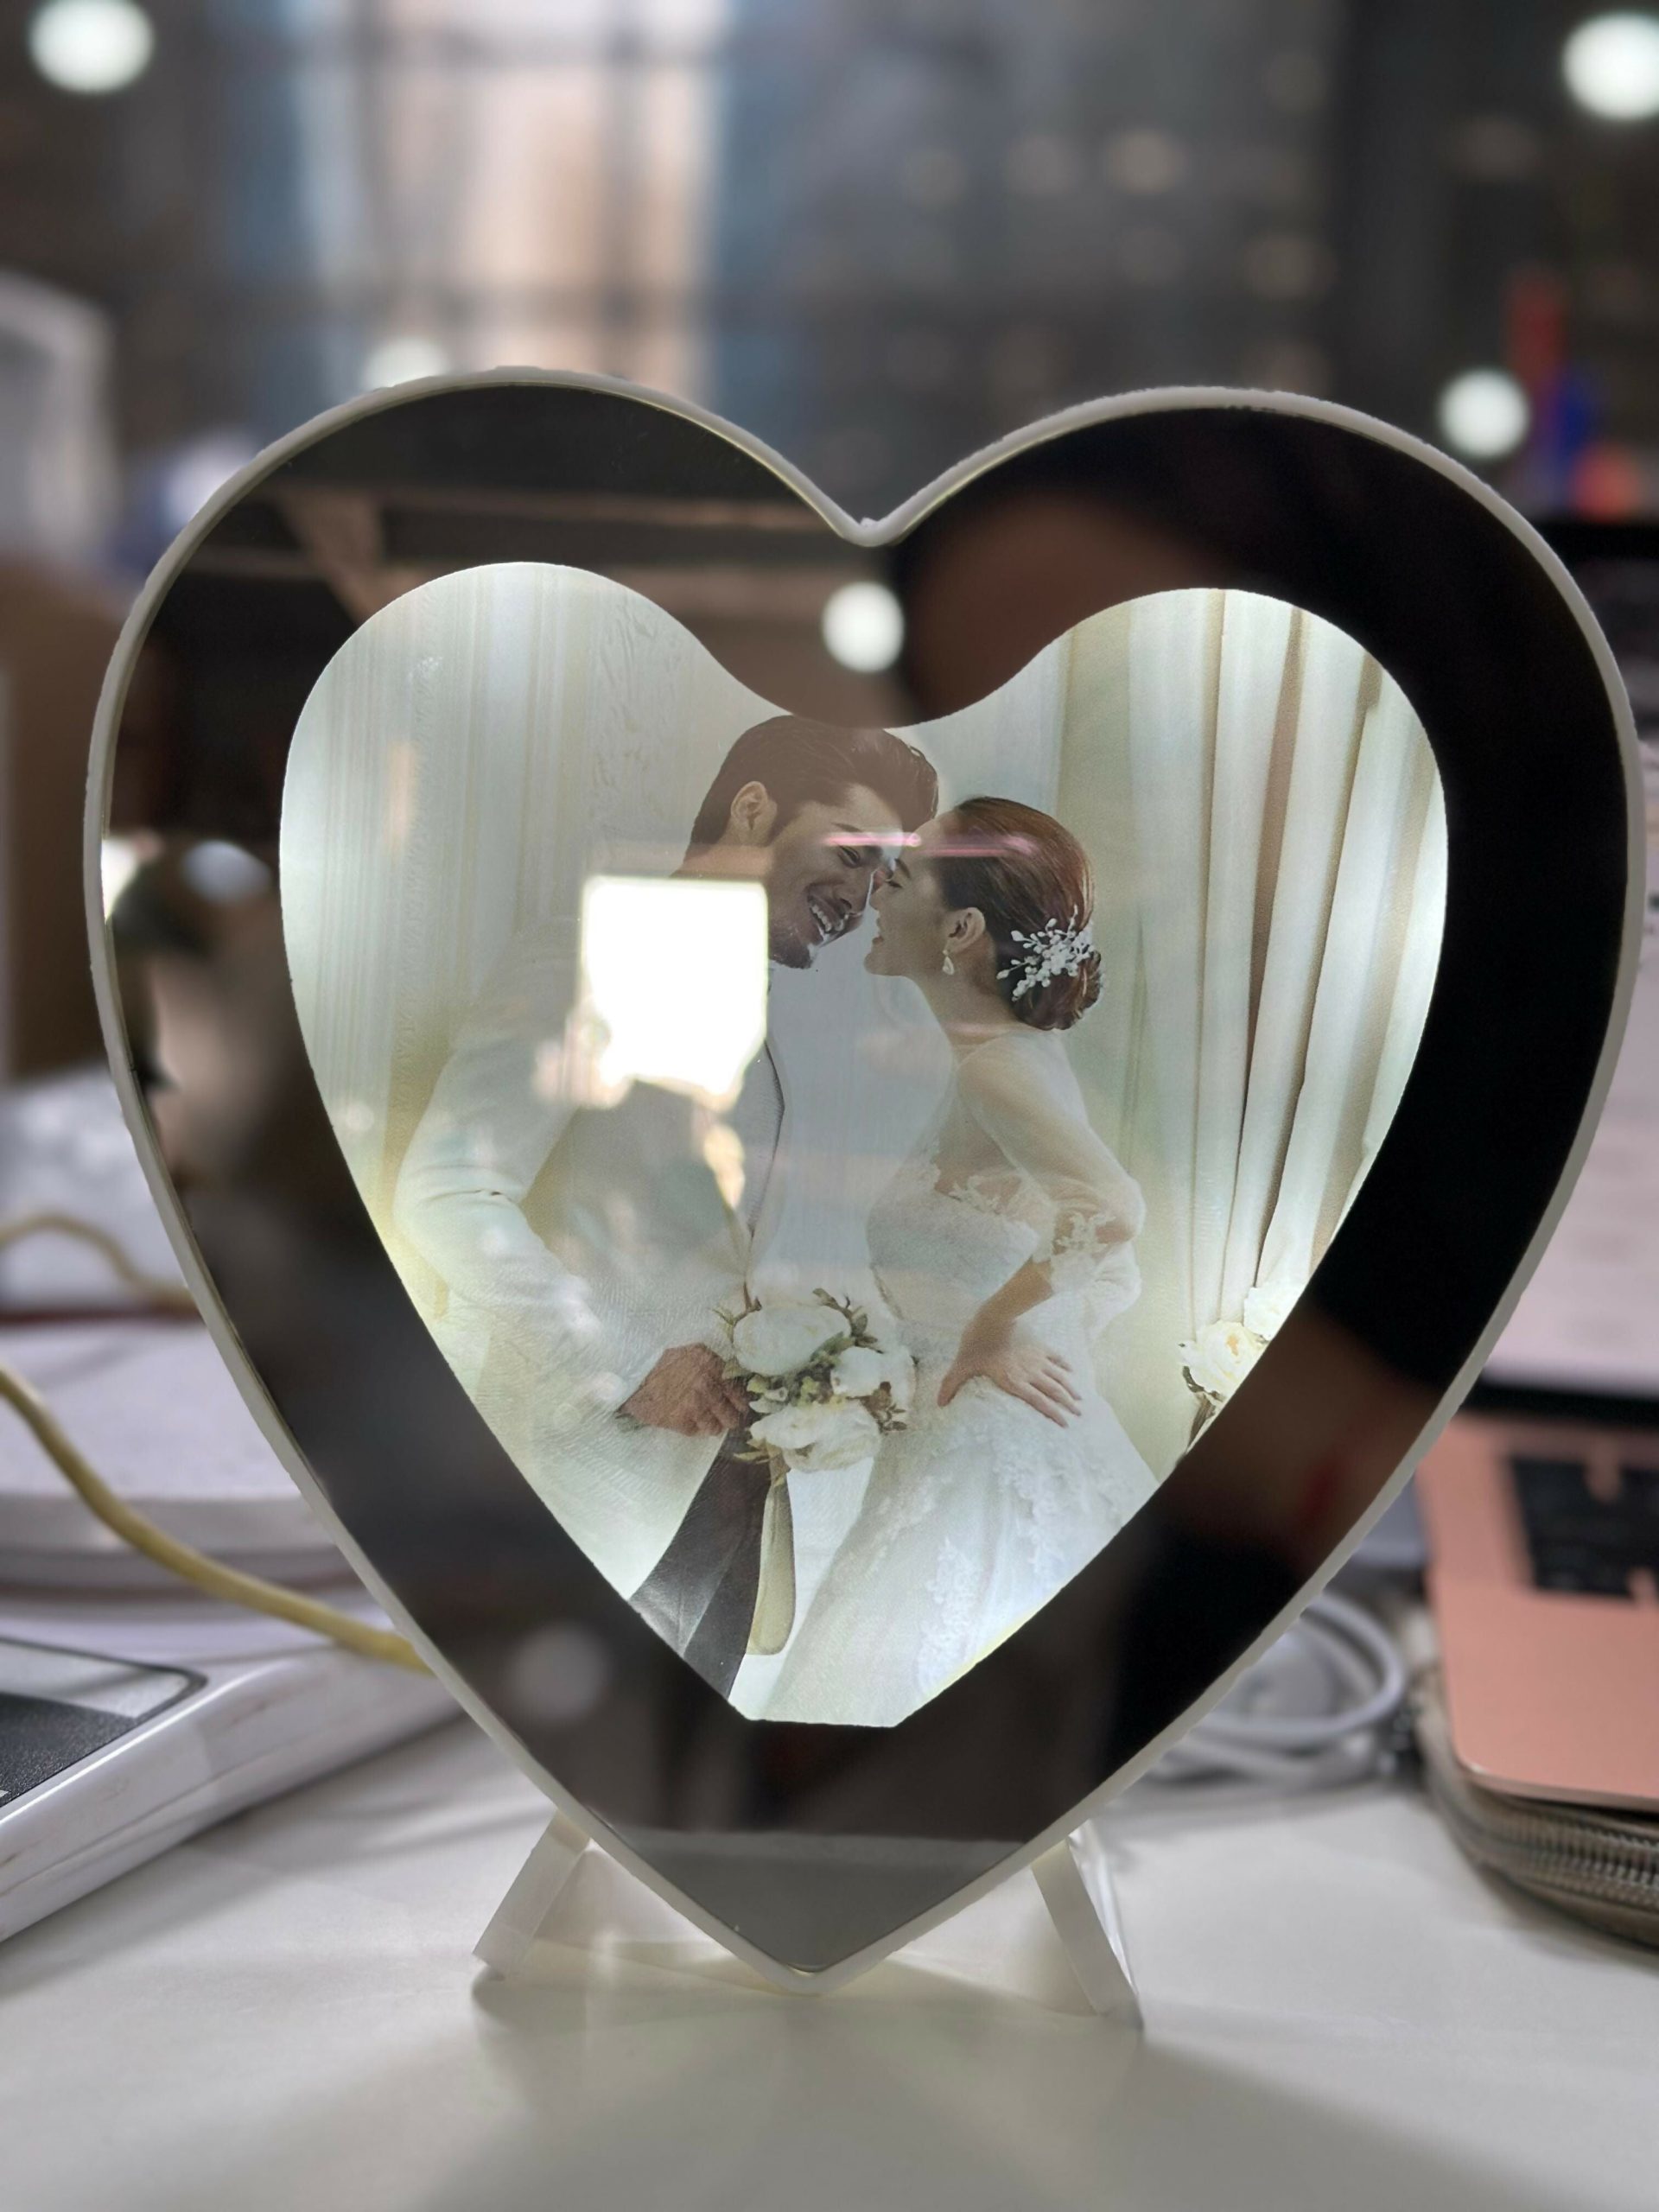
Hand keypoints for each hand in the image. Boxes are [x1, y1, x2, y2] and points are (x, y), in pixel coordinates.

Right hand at [621, 1344, 747, 1435]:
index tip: (738, 1409)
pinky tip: (686, 1419)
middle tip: (723, 1419)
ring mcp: (695, 1406)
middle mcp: (708, 1387)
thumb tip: (732, 1384)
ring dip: (711, 1426)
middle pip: (732, 1417)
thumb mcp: (695, 1353)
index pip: (739, 1394)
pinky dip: (692, 1428)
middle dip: (729, 1419)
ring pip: (715, 1428)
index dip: (740, 1404)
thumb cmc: (664, 1360)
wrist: (634, 1370)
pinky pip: (696, 1432)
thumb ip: (715, 1367)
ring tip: (703, 1420)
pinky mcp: (679, 1421)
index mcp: (714, 1367)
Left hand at [938, 1315, 1081, 1427]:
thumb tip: (940, 1403)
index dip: (1053, 1414)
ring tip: (1080, 1399)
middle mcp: (1030, 1373)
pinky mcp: (1038, 1346)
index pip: (1039, 1403)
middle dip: (1067, 1404)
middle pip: (1054, 1392)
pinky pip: (1055, 1357)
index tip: (1064, 1424)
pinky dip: (1064, 1365)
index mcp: (1015, 1381)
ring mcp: (1036, 1359)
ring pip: (1058, 1376)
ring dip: (1070, 1388)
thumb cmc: (976, 1343)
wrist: (992, 1317)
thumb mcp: (962, 1365)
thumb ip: (952, 1384)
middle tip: (1079, 1414)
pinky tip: (1071, 1370)